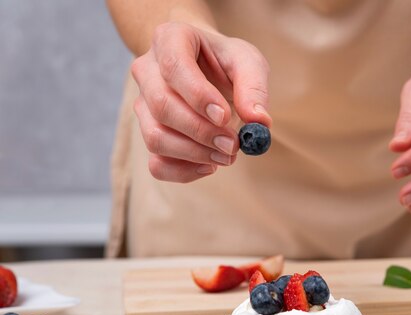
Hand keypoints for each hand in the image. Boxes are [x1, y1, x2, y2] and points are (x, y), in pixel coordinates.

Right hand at [131, 22, 271, 181]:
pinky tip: (210, 166)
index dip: (198, 95)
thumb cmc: (225, 61)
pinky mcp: (148, 133)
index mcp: (170, 39)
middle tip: (233, 145)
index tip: (225, 116)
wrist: (205, 67)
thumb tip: (259, 122)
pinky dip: (183, 172)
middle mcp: (147, 70)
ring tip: (227, 155)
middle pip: (162, 107)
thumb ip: (254, 87)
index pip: (174, 67)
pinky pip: (156, 163)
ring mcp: (143, 104)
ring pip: (156, 137)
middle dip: (201, 132)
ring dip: (195, 154)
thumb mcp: (247, 61)